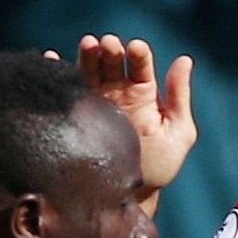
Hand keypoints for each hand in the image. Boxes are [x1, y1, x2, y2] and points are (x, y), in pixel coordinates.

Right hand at [71, 34, 196, 214]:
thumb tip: (184, 59)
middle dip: (111, 52)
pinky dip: (59, 72)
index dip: (138, 55)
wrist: (131, 194)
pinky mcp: (79, 115)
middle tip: (109, 43)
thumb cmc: (160, 165)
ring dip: (87, 56)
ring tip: (88, 44)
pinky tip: (53, 58)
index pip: (141, 66)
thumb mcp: (178, 133)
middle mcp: (118, 92)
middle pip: (113, 64)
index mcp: (144, 93)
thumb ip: (179, 97)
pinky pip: (67, 90)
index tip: (136, 47)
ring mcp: (97, 101)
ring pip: (90, 72)